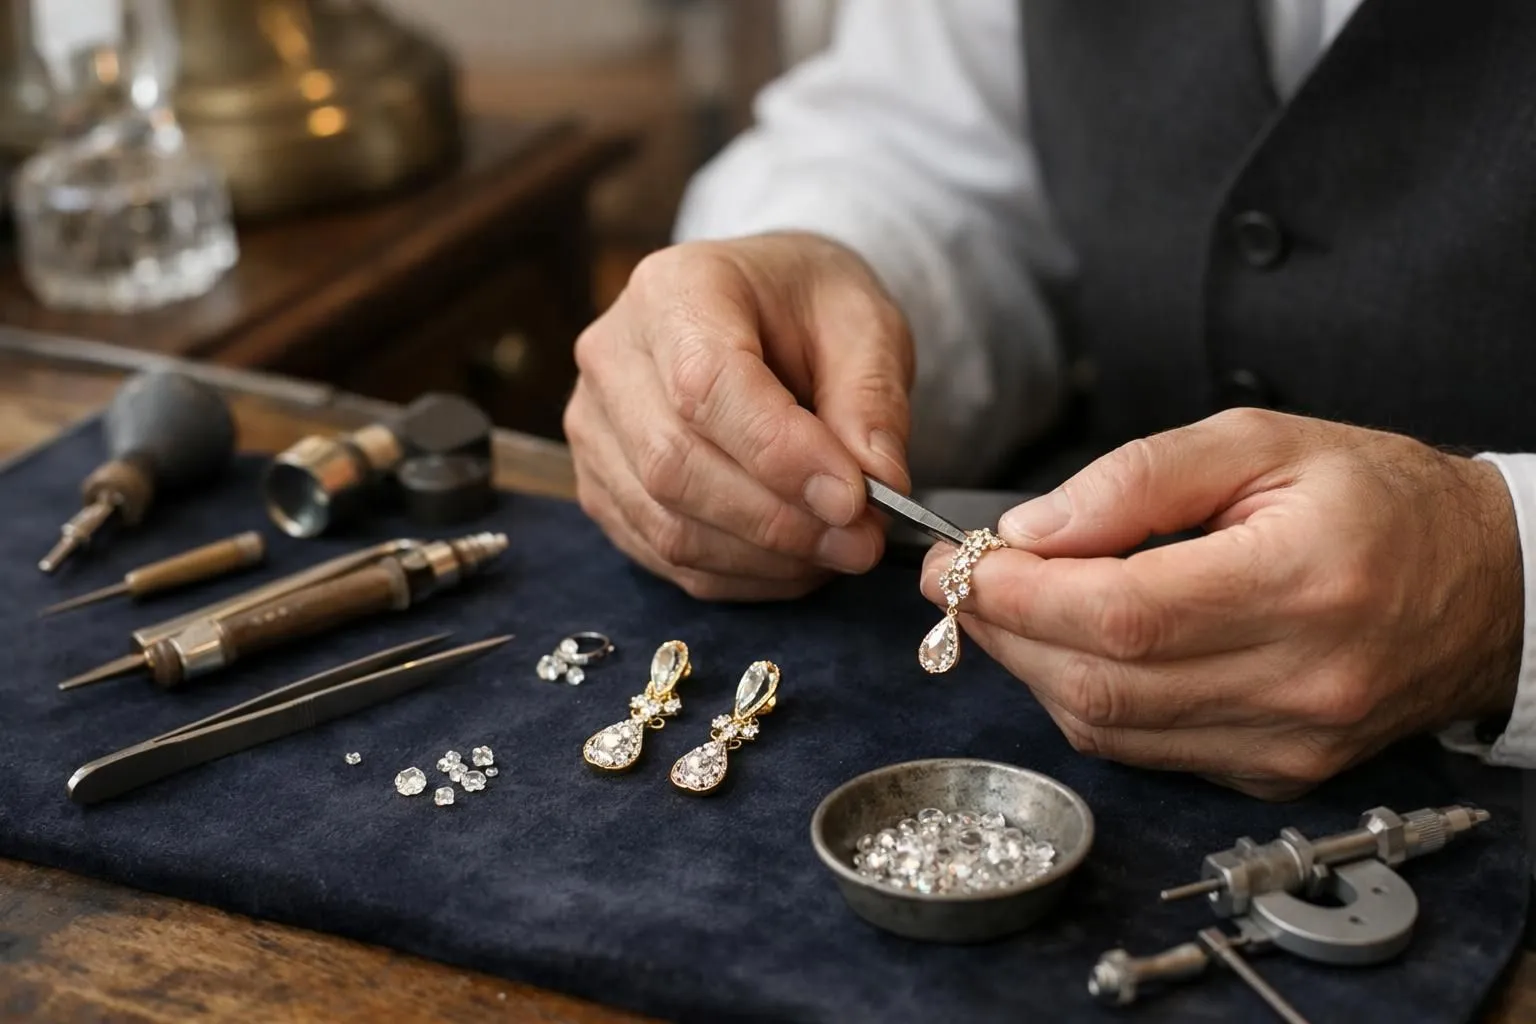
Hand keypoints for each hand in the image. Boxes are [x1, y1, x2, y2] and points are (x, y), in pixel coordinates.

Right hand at [566, 232, 912, 599]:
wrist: (763, 311)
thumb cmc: (809, 308)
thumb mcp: (866, 326)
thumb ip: (871, 402)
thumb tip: (878, 486)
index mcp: (674, 290)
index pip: (706, 386)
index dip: (780, 456)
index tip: (853, 499)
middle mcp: (613, 357)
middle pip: (674, 465)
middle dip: (779, 521)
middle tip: (862, 540)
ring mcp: (596, 428)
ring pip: (667, 524)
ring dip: (765, 558)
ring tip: (839, 550)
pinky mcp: (601, 487)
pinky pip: (663, 555)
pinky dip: (740, 575)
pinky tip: (796, 562)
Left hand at [921, 408, 1523, 798]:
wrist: (1488, 584)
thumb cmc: (1376, 498)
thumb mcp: (1260, 442)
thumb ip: (1138, 480)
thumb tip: (1031, 531)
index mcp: (1301, 583)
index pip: (1119, 614)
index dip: (1017, 593)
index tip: (954, 561)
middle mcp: (1299, 682)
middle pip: (1100, 684)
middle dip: (1004, 631)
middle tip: (954, 583)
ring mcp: (1291, 743)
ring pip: (1110, 729)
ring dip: (1032, 670)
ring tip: (1004, 609)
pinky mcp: (1278, 772)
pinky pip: (1145, 751)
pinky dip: (1087, 702)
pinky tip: (1072, 650)